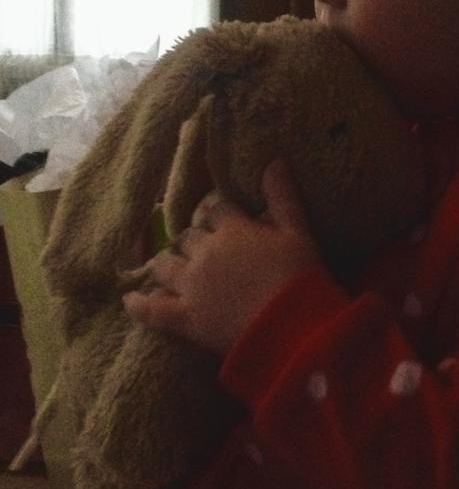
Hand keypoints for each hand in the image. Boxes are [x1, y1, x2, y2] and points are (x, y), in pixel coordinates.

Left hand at [122, 158, 318, 354]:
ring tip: (170, 265)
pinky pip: (152, 309)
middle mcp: (205, 253)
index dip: (219, 211)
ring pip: (165, 265)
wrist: (291, 327)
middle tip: (206, 246)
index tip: (224, 216)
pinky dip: (139, 304)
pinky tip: (130, 299)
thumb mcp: (298, 231)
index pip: (216, 208)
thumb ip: (282, 195)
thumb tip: (274, 160)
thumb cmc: (298, 275)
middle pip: (187, 236)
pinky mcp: (184, 319)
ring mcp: (190, 286)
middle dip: (194, 238)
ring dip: (166, 263)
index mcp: (232, 229)